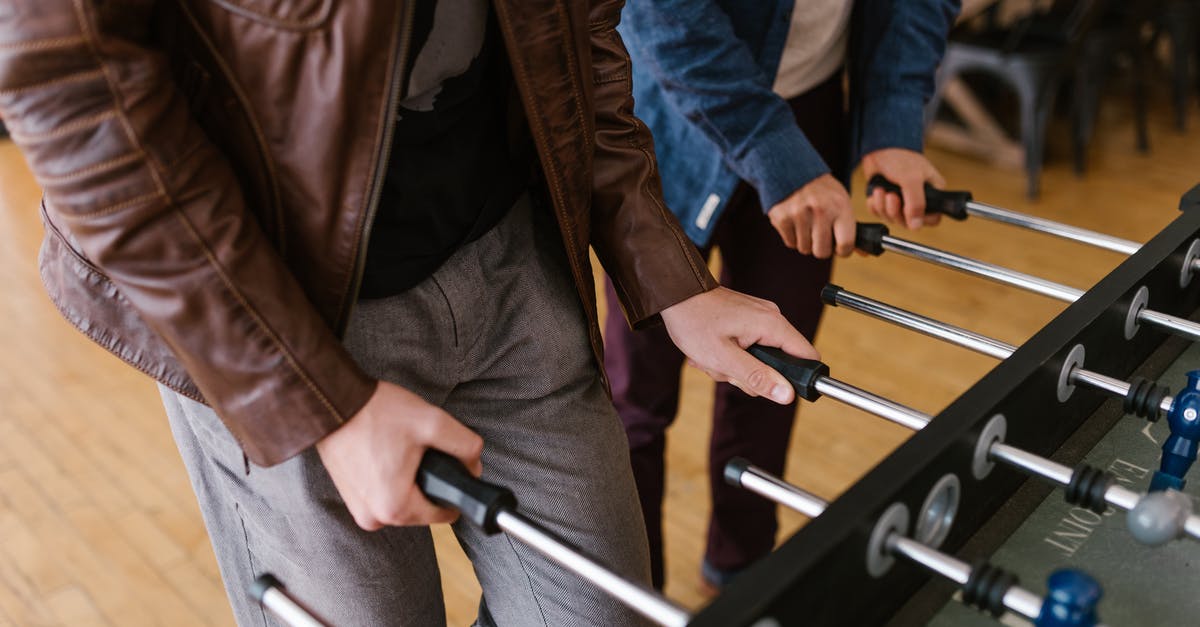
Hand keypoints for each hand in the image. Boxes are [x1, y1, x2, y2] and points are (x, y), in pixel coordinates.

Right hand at [316, 381, 484, 530]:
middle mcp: (375, 517)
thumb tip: (474, 465)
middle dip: (428, 480)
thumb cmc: (375, 413)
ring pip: (403, 501)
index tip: (446, 463)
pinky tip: (386, 453)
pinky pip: (383, 495)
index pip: (445, 514)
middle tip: (417, 449)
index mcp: (396, 508)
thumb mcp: (432, 423)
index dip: (453, 486)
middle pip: (423, 507)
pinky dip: (389, 478)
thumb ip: (465, 446)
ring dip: (408, 479)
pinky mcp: (350, 498)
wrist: (332, 402)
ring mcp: (359, 510)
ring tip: (399, 448)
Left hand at [660, 287, 818, 403]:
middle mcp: (772, 318)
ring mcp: (760, 318)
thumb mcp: (724, 358)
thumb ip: (758, 377)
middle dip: (750, 375)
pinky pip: (749, 346)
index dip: (797, 378)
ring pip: (760, 358)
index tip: (770, 387)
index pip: (807, 357)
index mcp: (772, 325)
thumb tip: (788, 395)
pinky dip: (730, 355)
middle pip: (780, 363)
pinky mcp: (748, 319)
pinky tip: (712, 350)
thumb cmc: (694, 322)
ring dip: (735, 366)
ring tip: (712, 357)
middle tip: (725, 368)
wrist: (674, 293)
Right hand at [767, 174, 855, 257]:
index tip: (840, 247)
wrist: (793, 169)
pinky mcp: (781, 218)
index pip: (846, 244)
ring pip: (805, 249)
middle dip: (822, 248)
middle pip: (822, 252)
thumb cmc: (823, 191)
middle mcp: (820, 210)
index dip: (843, 251)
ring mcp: (799, 214)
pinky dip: (793, 237)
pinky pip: (791, 243)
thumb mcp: (841, 202)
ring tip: (807, 224)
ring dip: (806, 241)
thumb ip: (851, 228)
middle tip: (820, 236)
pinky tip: (796, 222)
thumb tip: (864, 253)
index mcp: (840, 206)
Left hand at [862, 148, 945, 229]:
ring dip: (883, 207)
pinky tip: (876, 193)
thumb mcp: (911, 179)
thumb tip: (916, 226)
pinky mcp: (885, 201)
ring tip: (881, 190)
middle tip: (891, 196)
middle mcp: (918, 199)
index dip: (920, 220)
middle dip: (895, 211)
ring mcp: (901, 201)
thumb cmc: (900, 158)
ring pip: (892, 218)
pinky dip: (875, 205)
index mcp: (933, 193)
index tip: (908, 212)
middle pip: (908, 222)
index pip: (933, 218)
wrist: (879, 148)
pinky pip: (880, 213)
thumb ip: (916, 203)